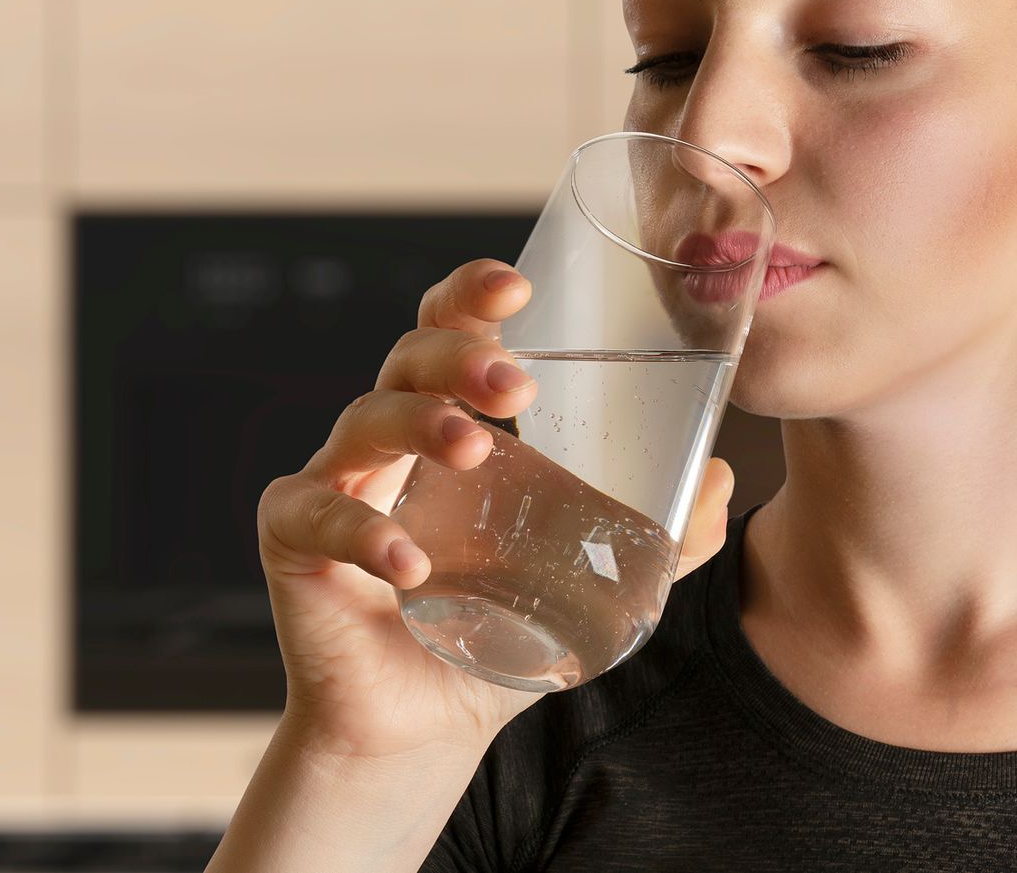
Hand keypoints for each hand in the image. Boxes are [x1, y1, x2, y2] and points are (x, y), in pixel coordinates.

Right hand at [254, 258, 735, 761]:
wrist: (423, 727)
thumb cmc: (495, 631)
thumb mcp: (588, 583)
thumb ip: (656, 538)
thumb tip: (721, 479)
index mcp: (450, 423)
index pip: (451, 333)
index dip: (472, 297)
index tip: (518, 289)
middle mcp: (390, 440)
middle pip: (408, 358)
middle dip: (461, 356)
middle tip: (519, 388)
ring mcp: (338, 483)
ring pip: (364, 419)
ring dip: (421, 424)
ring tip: (476, 450)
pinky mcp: (294, 544)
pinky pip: (314, 516)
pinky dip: (363, 533)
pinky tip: (411, 564)